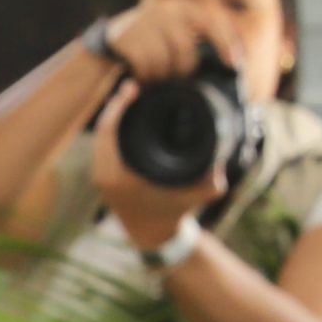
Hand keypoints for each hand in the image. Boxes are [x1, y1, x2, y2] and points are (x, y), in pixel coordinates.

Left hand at [91, 77, 226, 247]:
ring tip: (131, 95)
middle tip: (134, 86)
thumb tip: (221, 158)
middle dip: (116, 105)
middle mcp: (103, 174)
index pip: (108, 132)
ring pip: (101, 136)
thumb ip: (212, 179)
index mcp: (117, 176)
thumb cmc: (174, 214)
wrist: (153, 236)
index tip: (133, 88)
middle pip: (102, 129)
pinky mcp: (103, 173)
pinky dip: (112, 128)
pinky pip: (102, 144)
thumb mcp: (198, 195)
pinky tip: (125, 114)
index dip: (118, 106)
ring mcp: (100, 174)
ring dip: (114, 115)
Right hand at [98, 0, 237, 86]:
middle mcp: (165, 10)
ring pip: (165, 59)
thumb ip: (200, 37)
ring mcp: (143, 23)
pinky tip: (145, 76)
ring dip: (165, 75)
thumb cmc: (152, 43)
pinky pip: (145, 65)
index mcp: (183, 6)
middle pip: (185, 48)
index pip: (212, 22)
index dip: (225, 42)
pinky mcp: (126, 38)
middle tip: (181, 78)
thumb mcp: (176, 31)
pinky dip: (148, 76)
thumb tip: (235, 61)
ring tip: (160, 78)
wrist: (109, 42)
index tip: (233, 63)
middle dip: (185, 68)